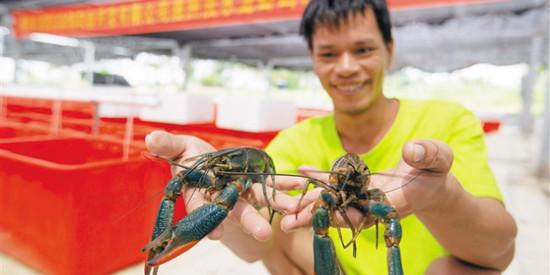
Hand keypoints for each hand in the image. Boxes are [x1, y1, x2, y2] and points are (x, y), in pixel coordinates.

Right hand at [145, 130, 295, 241]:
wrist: (204, 155)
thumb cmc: (186, 155)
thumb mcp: (176, 147)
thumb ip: (168, 146)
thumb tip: (152, 138)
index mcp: (199, 194)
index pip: (201, 210)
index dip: (208, 222)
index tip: (216, 234)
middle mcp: (222, 197)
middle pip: (235, 211)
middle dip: (250, 221)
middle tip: (264, 233)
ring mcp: (241, 190)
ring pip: (258, 199)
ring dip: (276, 205)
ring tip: (293, 210)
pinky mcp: (255, 180)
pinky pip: (271, 183)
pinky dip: (284, 184)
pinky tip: (299, 185)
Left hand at [279, 139, 454, 230]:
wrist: (431, 179)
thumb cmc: (437, 170)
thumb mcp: (439, 159)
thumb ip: (428, 155)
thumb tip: (411, 149)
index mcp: (393, 202)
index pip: (365, 213)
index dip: (344, 215)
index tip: (323, 218)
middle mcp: (372, 203)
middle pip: (341, 212)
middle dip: (315, 217)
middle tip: (288, 223)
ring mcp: (363, 196)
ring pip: (334, 200)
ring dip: (310, 203)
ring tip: (283, 206)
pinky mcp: (358, 186)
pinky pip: (336, 183)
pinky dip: (319, 178)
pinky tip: (301, 169)